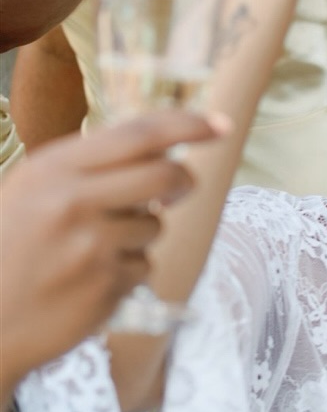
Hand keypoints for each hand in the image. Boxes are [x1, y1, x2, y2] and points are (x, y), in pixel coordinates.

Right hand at [0, 111, 223, 398]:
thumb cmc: (7, 249)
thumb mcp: (32, 191)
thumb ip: (89, 168)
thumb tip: (161, 151)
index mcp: (52, 169)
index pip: (139, 135)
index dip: (188, 125)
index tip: (221, 124)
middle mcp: (73, 202)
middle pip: (165, 176)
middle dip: (182, 181)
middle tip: (180, 190)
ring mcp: (91, 247)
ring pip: (155, 226)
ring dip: (139, 236)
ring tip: (91, 252)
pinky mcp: (105, 287)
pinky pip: (143, 267)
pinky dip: (126, 273)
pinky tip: (87, 282)